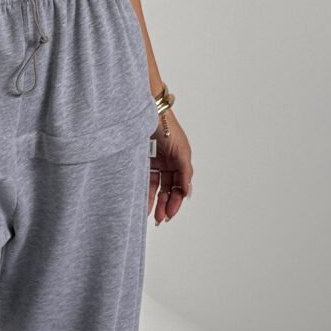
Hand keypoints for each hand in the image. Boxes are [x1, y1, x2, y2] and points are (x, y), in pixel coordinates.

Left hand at [148, 109, 191, 224]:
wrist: (147, 111)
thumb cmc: (166, 126)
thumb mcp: (180, 151)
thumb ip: (185, 172)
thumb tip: (187, 192)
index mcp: (181, 160)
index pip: (180, 186)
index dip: (176, 200)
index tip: (170, 213)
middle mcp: (169, 163)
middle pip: (169, 189)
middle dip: (166, 205)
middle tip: (161, 219)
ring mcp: (155, 162)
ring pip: (156, 188)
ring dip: (155, 203)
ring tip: (152, 216)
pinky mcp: (142, 160)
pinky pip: (144, 181)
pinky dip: (145, 193)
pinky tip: (143, 204)